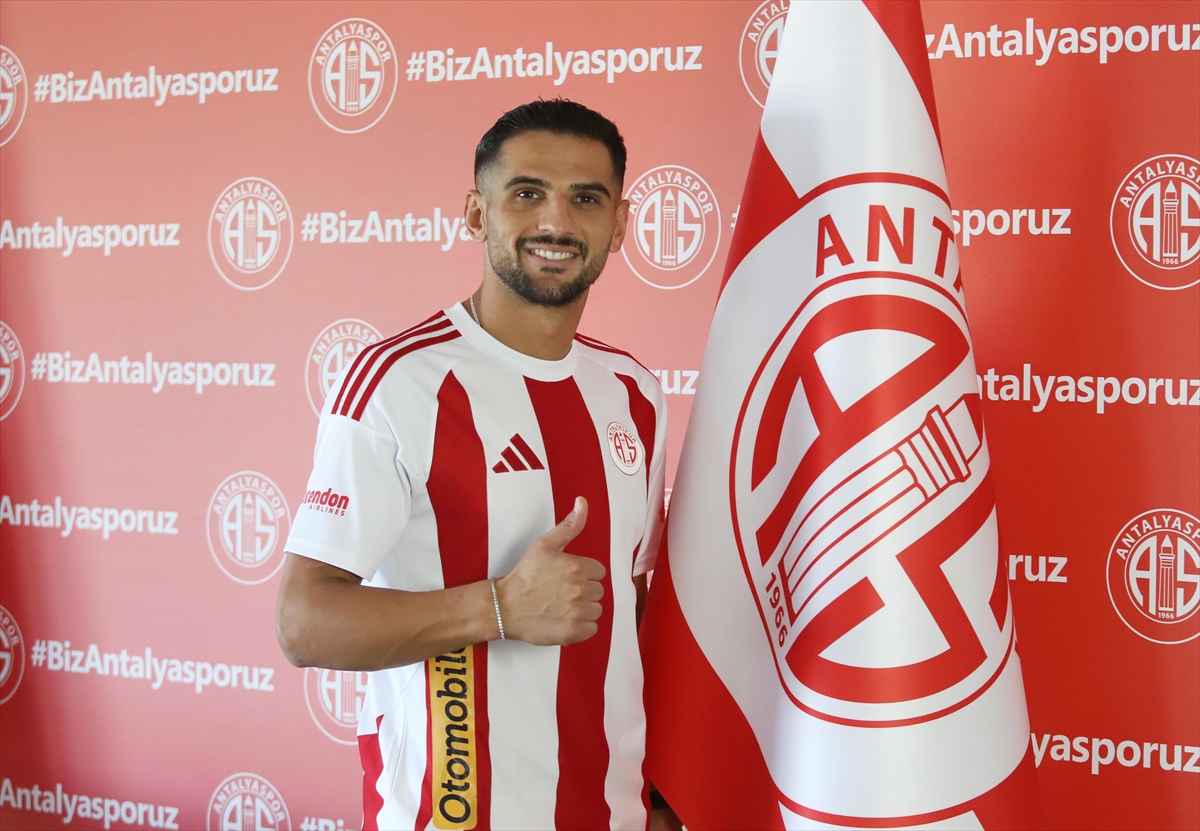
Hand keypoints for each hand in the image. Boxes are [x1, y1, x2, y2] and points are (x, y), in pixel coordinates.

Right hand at [496, 497, 604, 644]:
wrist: (504, 606)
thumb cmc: (524, 575)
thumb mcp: (545, 544)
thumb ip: (569, 525)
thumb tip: (582, 502)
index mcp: (577, 567)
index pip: (598, 572)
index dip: (584, 574)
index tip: (566, 578)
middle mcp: (580, 589)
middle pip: (598, 591)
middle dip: (584, 591)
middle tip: (562, 592)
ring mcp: (577, 612)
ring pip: (596, 610)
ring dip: (584, 609)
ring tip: (562, 606)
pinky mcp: (573, 632)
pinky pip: (592, 628)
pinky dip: (582, 627)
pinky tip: (565, 619)